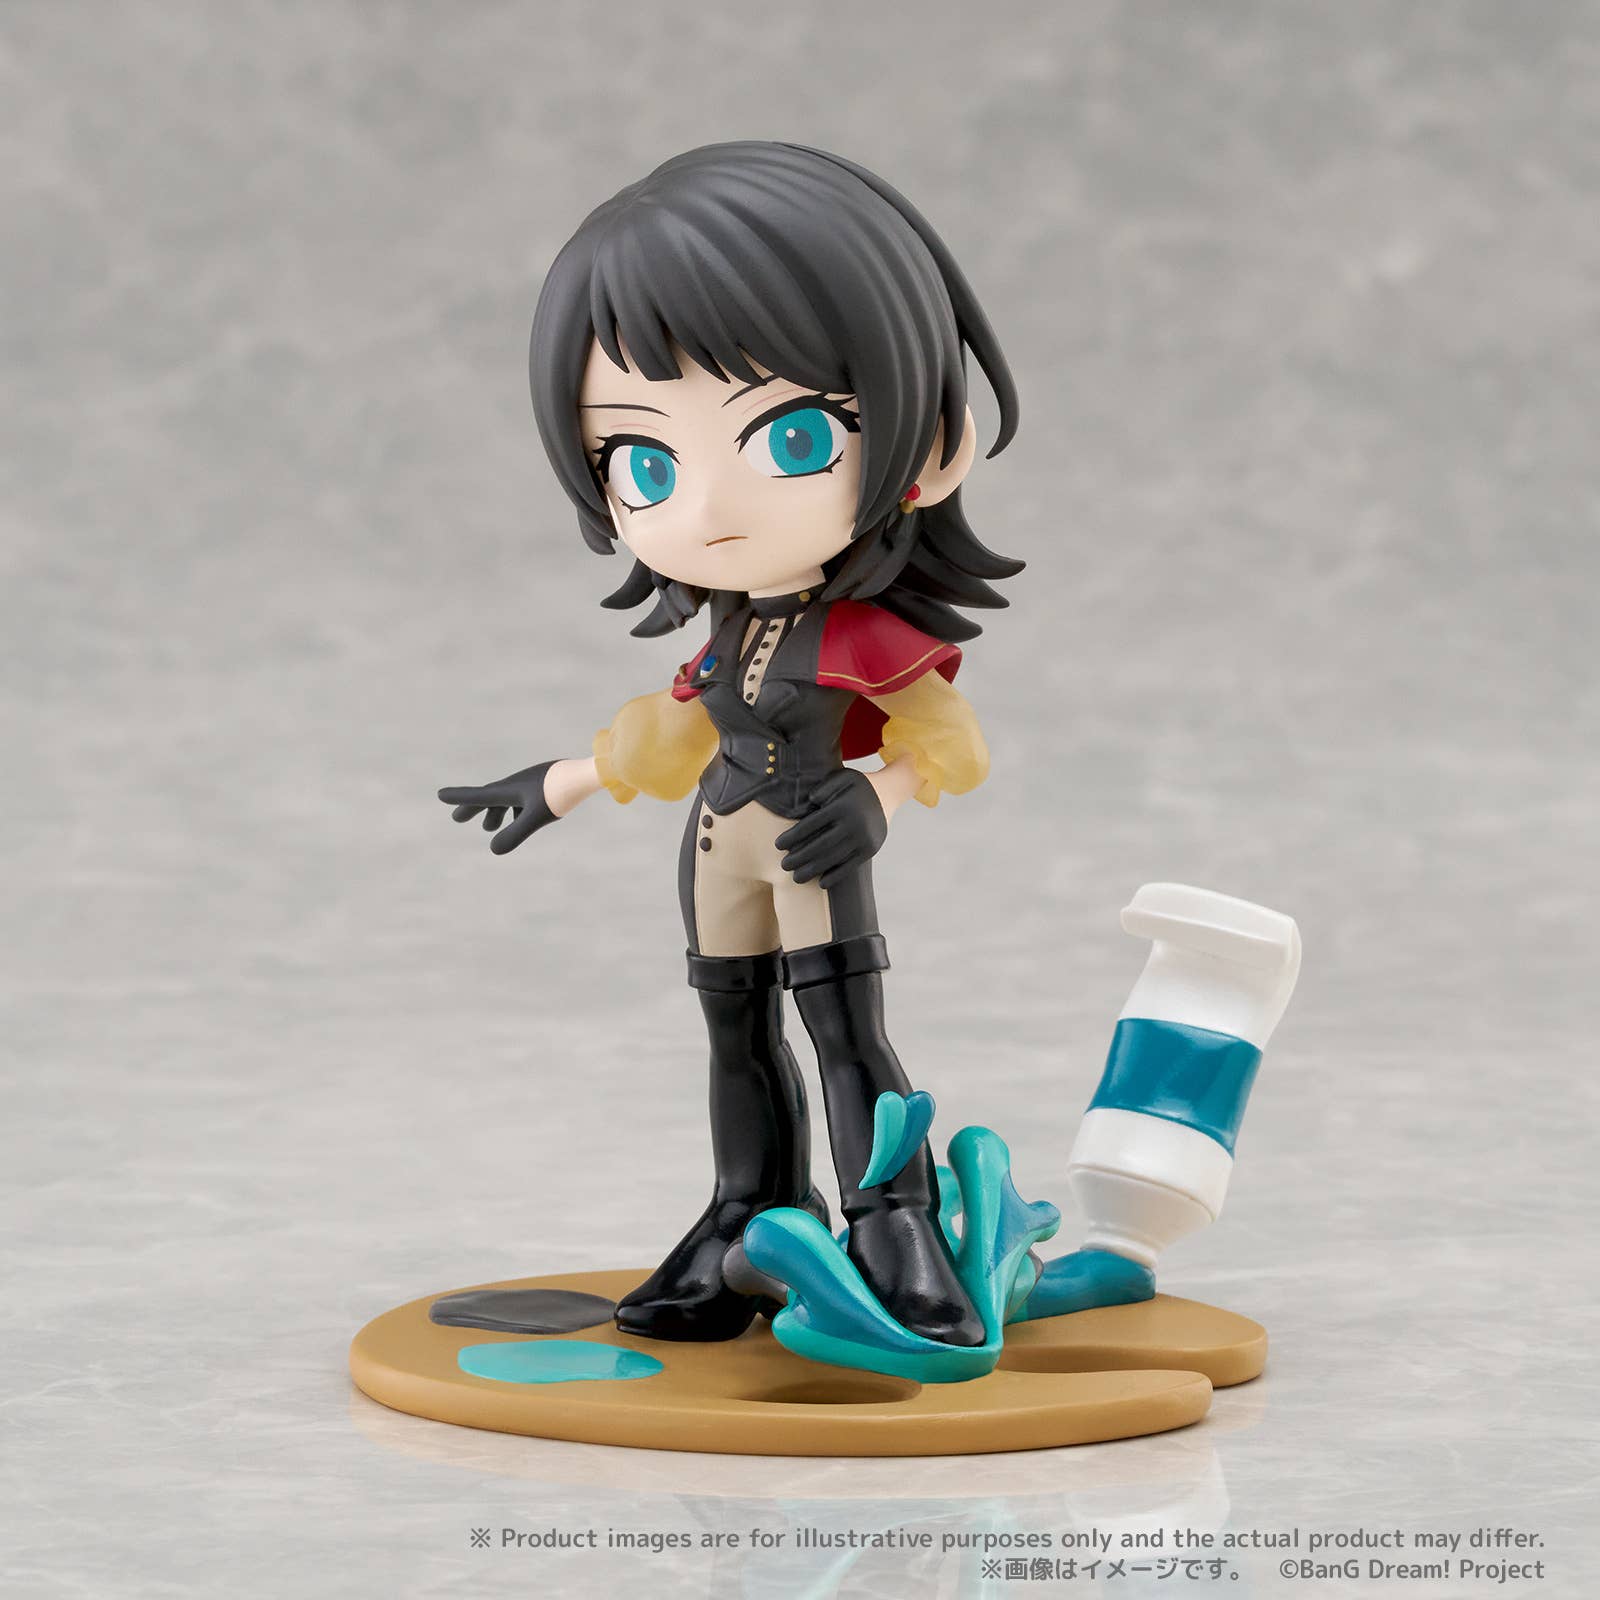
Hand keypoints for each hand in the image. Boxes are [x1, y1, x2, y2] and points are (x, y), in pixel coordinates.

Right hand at [437, 762, 557, 855]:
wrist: (584, 775)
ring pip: (506, 798)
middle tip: (457, 819)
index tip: (440, 795)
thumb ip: (514, 834)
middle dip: (472, 808)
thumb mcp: (535, 818)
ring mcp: (530, 783)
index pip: (478, 796)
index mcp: (508, 790)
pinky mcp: (544, 785)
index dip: (459, 799)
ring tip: (489, 827)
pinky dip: (514, 810)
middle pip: (488, 797)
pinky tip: (521, 818)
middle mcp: (516, 784)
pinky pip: (522, 798)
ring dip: (494, 811)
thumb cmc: (559, 795)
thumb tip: (494, 850)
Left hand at [776, 770, 888, 888]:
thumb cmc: (856, 786)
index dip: (792, 836)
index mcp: (842, 806)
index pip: (811, 825)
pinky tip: (821, 884)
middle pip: (820, 845)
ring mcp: (863, 838)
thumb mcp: (841, 777)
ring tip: (796, 878)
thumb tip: (810, 801)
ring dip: (812, 870)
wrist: (889, 793)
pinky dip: (835, 876)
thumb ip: (824, 787)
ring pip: (833, 858)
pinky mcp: (870, 849)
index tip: (778, 845)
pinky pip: (850, 866)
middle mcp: (853, 823)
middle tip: (783, 865)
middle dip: (799, 857)